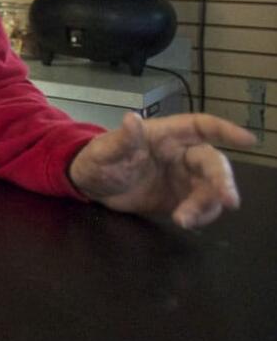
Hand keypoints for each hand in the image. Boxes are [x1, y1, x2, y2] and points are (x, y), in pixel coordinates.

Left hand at [69, 113, 256, 227]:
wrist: (91, 186)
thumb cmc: (98, 158)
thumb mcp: (104, 150)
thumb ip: (121, 139)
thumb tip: (130, 119)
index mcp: (166, 135)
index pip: (201, 126)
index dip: (226, 130)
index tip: (249, 141)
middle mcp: (181, 154)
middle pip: (213, 163)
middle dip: (223, 181)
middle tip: (229, 201)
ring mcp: (183, 178)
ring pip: (210, 188)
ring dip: (207, 205)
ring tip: (185, 219)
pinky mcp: (181, 199)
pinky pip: (200, 206)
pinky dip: (199, 215)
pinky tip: (185, 221)